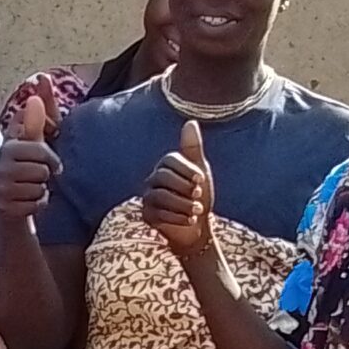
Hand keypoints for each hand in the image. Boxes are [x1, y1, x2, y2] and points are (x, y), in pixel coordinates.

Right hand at [0, 73, 61, 223]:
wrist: (3, 200)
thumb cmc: (20, 168)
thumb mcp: (27, 143)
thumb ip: (35, 121)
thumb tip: (37, 92)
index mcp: (7, 147)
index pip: (40, 150)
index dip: (50, 157)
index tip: (48, 162)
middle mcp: (1, 167)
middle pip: (42, 171)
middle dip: (44, 175)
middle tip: (36, 176)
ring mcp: (1, 188)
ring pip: (39, 189)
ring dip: (40, 191)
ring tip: (30, 188)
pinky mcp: (5, 207)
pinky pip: (35, 205)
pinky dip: (37, 204)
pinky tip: (28, 200)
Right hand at [141, 118, 215, 256]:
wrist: (196, 227)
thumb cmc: (199, 196)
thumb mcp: (200, 171)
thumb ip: (193, 148)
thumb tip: (190, 122)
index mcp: (166, 166)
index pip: (170, 160)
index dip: (186, 169)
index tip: (201, 179)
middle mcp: (153, 180)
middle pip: (163, 177)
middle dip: (183, 187)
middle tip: (199, 195)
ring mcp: (148, 198)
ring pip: (160, 196)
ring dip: (182, 204)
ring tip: (197, 210)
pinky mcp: (146, 215)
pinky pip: (158, 213)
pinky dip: (177, 217)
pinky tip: (189, 220)